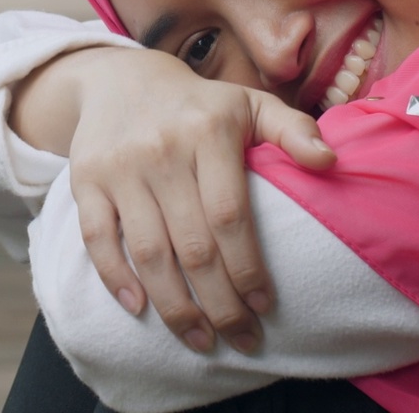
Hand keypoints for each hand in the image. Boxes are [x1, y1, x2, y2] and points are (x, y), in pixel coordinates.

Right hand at [15, 46, 334, 353]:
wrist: (120, 79)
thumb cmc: (198, 105)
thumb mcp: (250, 103)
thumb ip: (293, 130)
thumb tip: (330, 161)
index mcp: (208, 132)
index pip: (230, 216)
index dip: (247, 268)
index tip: (263, 306)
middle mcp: (161, 150)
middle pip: (193, 245)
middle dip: (219, 303)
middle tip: (239, 338)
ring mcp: (120, 168)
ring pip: (149, 252)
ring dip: (174, 306)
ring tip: (199, 340)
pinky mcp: (87, 181)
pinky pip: (97, 239)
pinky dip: (116, 279)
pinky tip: (140, 310)